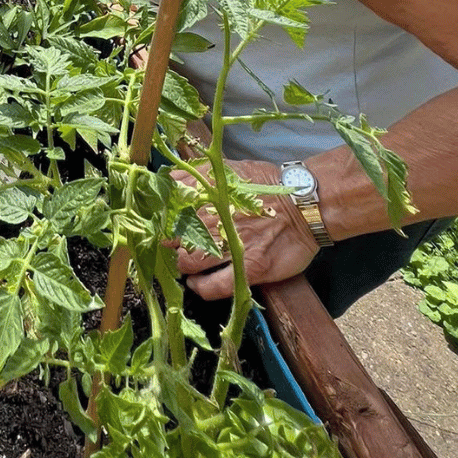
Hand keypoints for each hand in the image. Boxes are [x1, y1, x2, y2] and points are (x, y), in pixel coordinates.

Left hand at [169, 159, 320, 298]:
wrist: (305, 205)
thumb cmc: (265, 185)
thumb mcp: (228, 169)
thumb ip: (196, 174)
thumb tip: (166, 179)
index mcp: (208, 194)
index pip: (168, 210)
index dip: (157, 221)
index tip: (152, 226)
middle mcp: (216, 220)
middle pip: (174, 238)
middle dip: (165, 246)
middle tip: (164, 250)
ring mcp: (233, 246)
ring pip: (190, 263)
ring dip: (180, 267)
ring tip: (180, 266)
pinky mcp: (250, 268)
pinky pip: (216, 286)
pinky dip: (200, 288)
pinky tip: (195, 285)